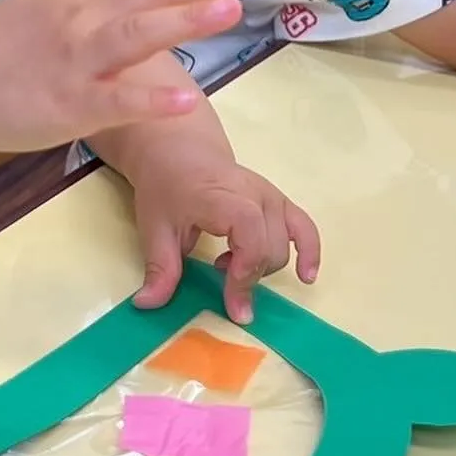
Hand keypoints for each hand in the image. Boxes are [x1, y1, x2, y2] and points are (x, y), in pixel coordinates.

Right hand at [0, 0, 259, 153]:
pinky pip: (118, 100)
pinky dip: (154, 98)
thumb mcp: (40, 10)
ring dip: (185, 21)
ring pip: (136, 35)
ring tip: (230, 12)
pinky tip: (189, 98)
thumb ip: (87, 8)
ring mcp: (76, 61)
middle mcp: (80, 20)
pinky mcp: (68, 104)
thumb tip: (130, 5)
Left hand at [131, 157, 319, 323]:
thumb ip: (160, 268)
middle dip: (249, 277)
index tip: (232, 304)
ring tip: (229, 268)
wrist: (179, 150)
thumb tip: (146, 305)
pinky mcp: (278, 201)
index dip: (245, 272)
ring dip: (263, 267)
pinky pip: (305, 227)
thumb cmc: (166, 186)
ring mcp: (270, 196)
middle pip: (269, 247)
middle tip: (221, 288)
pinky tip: (306, 276)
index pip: (251, 236)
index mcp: (223, 197)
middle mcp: (254, 194)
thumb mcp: (155, 226)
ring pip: (284, 244)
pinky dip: (309, 252)